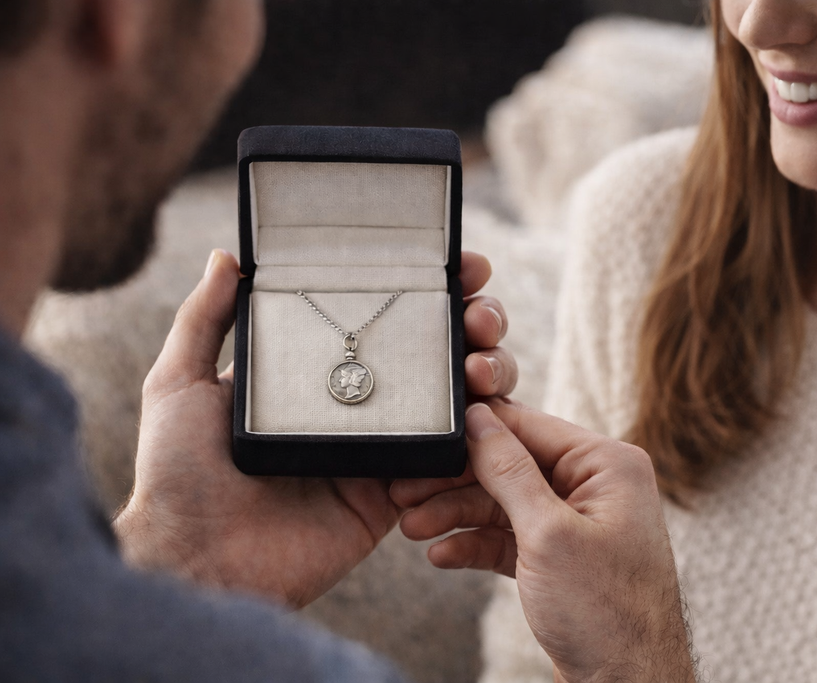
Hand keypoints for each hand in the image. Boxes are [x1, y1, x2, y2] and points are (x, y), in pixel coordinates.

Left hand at [114, 249, 515, 608]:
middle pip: (436, 353)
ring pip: (457, 401)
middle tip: (479, 317)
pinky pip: (450, 462)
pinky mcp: (394, 495)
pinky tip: (485, 416)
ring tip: (483, 368)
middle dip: (475, 325)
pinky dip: (478, 438)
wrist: (197, 561)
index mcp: (316, 373)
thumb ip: (205, 319)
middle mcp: (356, 404)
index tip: (462, 267)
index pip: (384, 318)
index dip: (432, 289)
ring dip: (490, 374)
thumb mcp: (180, 384)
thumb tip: (226, 256)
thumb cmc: (179, 472)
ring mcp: (380, 448)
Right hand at [392, 400, 696, 682]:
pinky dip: (475, 544)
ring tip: (413, 528)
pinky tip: (441, 555)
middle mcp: (595, 486)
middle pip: (510, 465)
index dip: (477, 429)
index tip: (431, 433)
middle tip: (407, 490)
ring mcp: (577, 523)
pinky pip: (508, 537)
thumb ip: (509, 471)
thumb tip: (479, 419)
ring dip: (456, 515)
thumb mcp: (548, 533)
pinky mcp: (559, 557)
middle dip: (457, 482)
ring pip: (503, 504)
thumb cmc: (606, 614)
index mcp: (607, 465)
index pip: (531, 427)